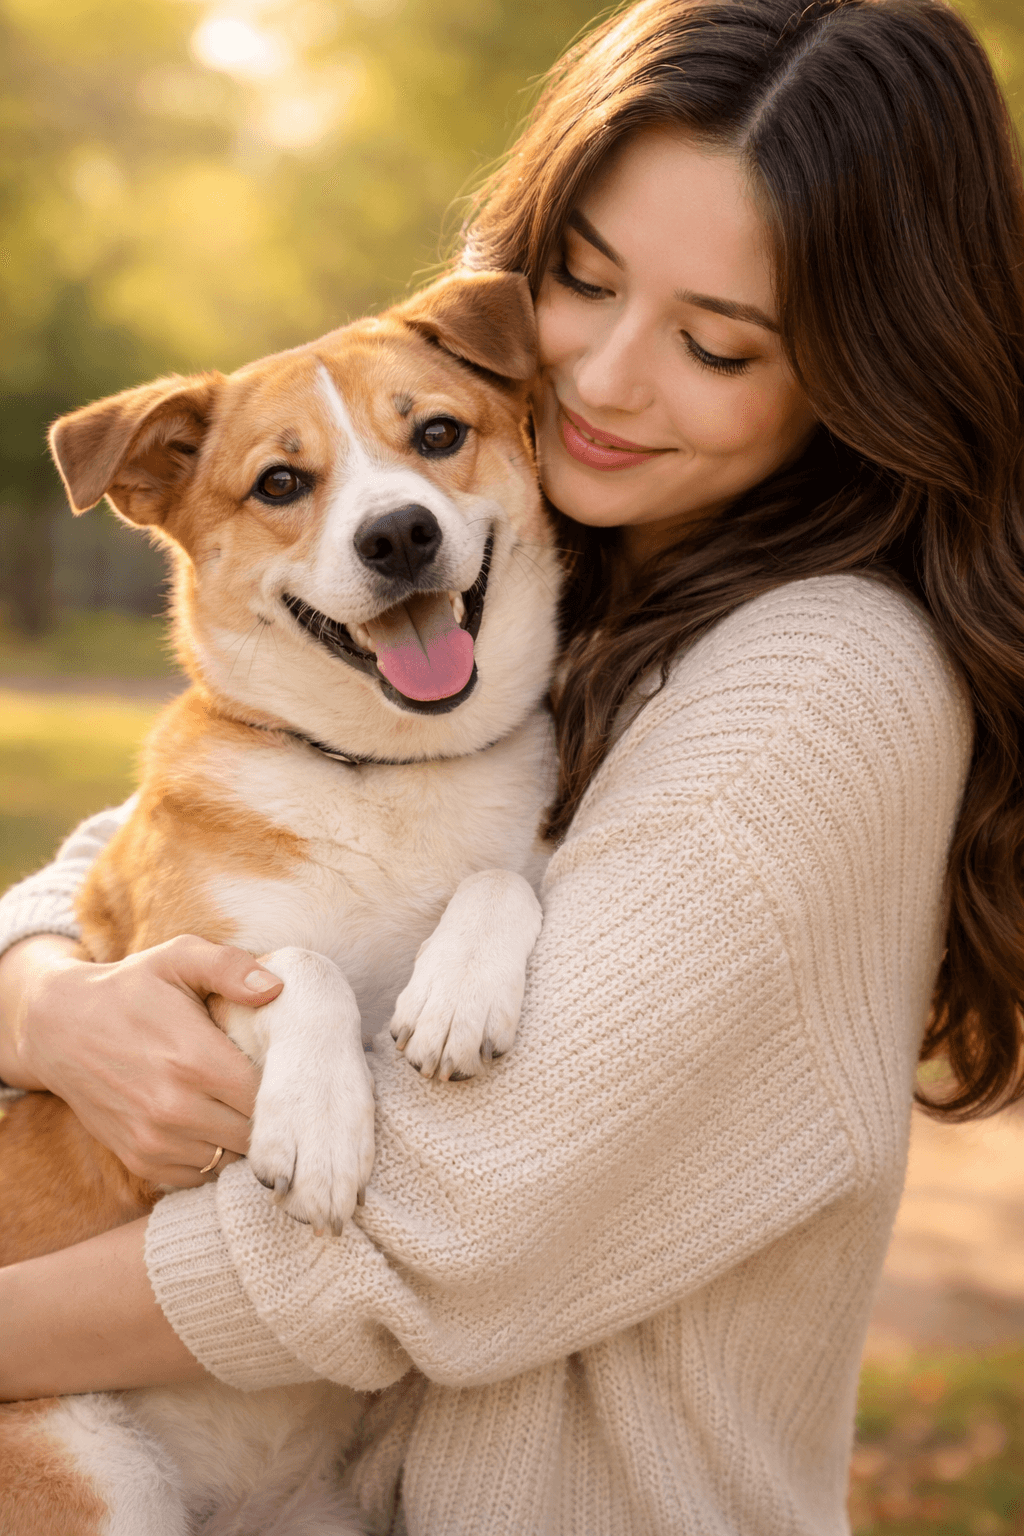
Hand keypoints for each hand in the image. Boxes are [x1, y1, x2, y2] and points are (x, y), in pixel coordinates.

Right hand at [0, 934, 281, 1186]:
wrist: (59, 1028)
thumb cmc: (130, 989)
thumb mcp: (177, 957)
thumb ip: (230, 967)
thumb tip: (276, 988)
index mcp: (195, 1059)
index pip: (267, 1096)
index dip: (286, 1085)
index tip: (289, 1070)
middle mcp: (175, 1108)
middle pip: (254, 1133)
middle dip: (268, 1113)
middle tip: (270, 1088)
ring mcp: (154, 1140)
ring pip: (230, 1158)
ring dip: (241, 1137)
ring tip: (237, 1103)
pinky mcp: (140, 1161)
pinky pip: (200, 1175)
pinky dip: (212, 1156)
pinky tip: (210, 1122)